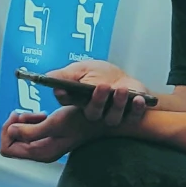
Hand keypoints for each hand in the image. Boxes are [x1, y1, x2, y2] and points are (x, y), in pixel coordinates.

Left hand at [0, 106, 93, 163]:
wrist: (98, 119)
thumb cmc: (80, 121)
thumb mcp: (55, 123)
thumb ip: (31, 131)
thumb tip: (11, 131)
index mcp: (40, 152)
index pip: (7, 148)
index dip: (8, 132)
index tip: (18, 117)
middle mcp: (40, 152)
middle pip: (10, 142)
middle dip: (13, 125)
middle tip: (23, 114)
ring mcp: (43, 146)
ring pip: (19, 136)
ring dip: (22, 122)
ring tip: (37, 114)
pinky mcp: (47, 138)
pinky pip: (28, 131)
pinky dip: (30, 121)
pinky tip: (41, 115)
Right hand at [36, 62, 150, 128]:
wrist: (126, 82)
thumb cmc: (102, 75)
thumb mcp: (83, 69)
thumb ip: (66, 74)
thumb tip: (47, 77)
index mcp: (78, 101)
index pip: (67, 102)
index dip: (65, 97)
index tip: (64, 90)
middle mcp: (94, 112)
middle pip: (92, 113)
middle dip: (97, 100)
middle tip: (103, 86)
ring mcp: (112, 115)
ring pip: (112, 118)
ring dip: (118, 104)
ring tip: (121, 89)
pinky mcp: (130, 116)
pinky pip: (133, 117)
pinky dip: (136, 109)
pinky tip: (138, 99)